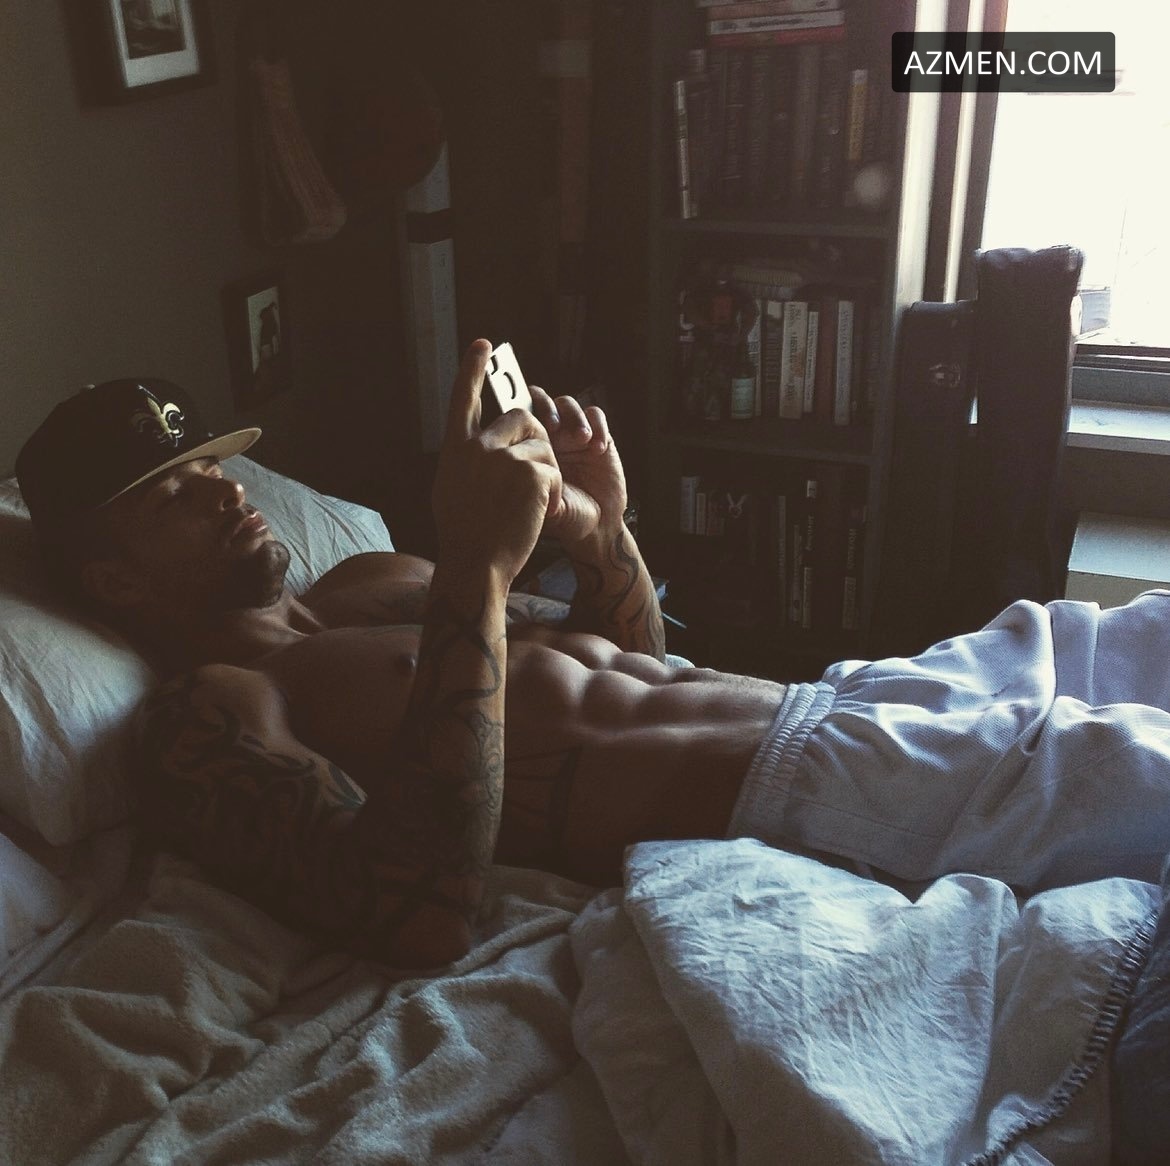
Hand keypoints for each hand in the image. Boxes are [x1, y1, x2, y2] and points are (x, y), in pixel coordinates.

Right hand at [432, 340, 562, 583]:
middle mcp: (477, 445)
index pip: (463, 399)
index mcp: (455, 449)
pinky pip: (554, 468)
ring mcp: (503, 456)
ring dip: (546, 470)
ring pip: (543, 444)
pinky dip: (552, 490)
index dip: (472, 370)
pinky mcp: (530, 470)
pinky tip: (538, 511)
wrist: (476, 564)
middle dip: (537, 436)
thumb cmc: (465, 537)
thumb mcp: (452, 490)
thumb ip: (467, 462)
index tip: (483, 346)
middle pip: (521, 417)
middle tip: (536, 469)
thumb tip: (476, 449)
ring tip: (530, 502)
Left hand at [530, 386, 626, 544]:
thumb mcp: (539, 501)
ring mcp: (574, 435)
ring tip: (581, 439)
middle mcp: (550, 437)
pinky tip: (598, 448)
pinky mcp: (599, 437)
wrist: (596, 526)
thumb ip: (528, 482)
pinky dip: (598, 426)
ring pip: (568, 405)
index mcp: (529, 448)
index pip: (519, 415)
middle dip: (547, 408)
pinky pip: (596, 416)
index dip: (521, 410)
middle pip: (542, 401)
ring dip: (574, 416)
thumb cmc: (564, 516)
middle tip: (553, 426)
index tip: (528, 426)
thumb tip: (512, 463)